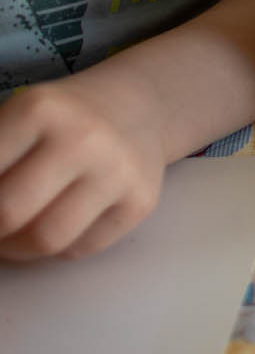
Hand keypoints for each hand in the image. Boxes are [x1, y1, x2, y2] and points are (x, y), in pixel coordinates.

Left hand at [0, 78, 166, 259]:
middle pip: (8, 213)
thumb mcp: (18, 118)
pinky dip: (61, 248)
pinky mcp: (142, 199)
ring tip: (16, 237)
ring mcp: (118, 169)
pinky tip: (61, 225)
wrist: (140, 104)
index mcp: (39, 109)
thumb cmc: (63, 119)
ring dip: (19, 250)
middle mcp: (83, 137)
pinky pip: (83, 249)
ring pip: (47, 240)